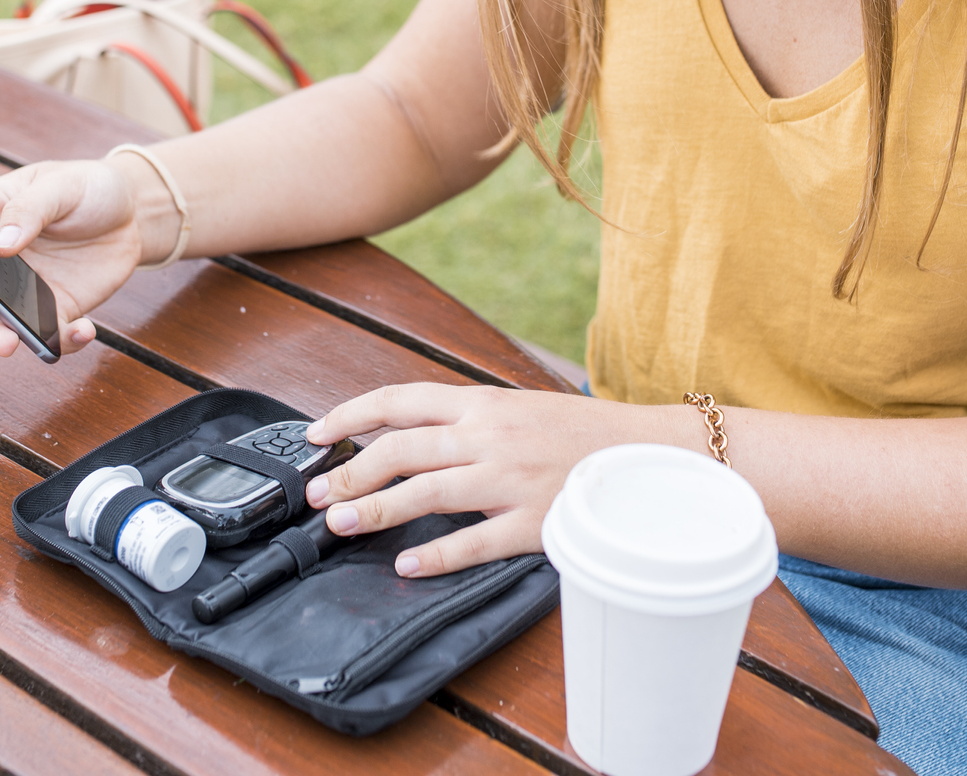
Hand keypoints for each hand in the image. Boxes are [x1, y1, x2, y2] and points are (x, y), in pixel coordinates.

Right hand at [0, 156, 163, 357]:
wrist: (131, 217)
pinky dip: (62, 339)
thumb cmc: (86, 189)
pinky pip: (50, 333)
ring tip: (6, 342)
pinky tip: (81, 330)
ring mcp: (21, 287)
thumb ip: (31, 210)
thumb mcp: (62, 186)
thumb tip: (0, 245)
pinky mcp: (54, 309)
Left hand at [302, 384, 690, 577]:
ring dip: (374, 510)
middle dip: (348, 474)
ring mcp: (510, 479)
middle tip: (316, 498)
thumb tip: (404, 434)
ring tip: (340, 526)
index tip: (316, 436)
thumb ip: (466, 418)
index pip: (399, 399)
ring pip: (425, 493)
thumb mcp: (517, 408)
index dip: (349, 416)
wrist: (649, 452)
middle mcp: (490, 435)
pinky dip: (435, 556)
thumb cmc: (579, 434)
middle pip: (400, 449)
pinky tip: (407, 566)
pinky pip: (474, 543)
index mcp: (483, 402)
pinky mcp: (533, 521)